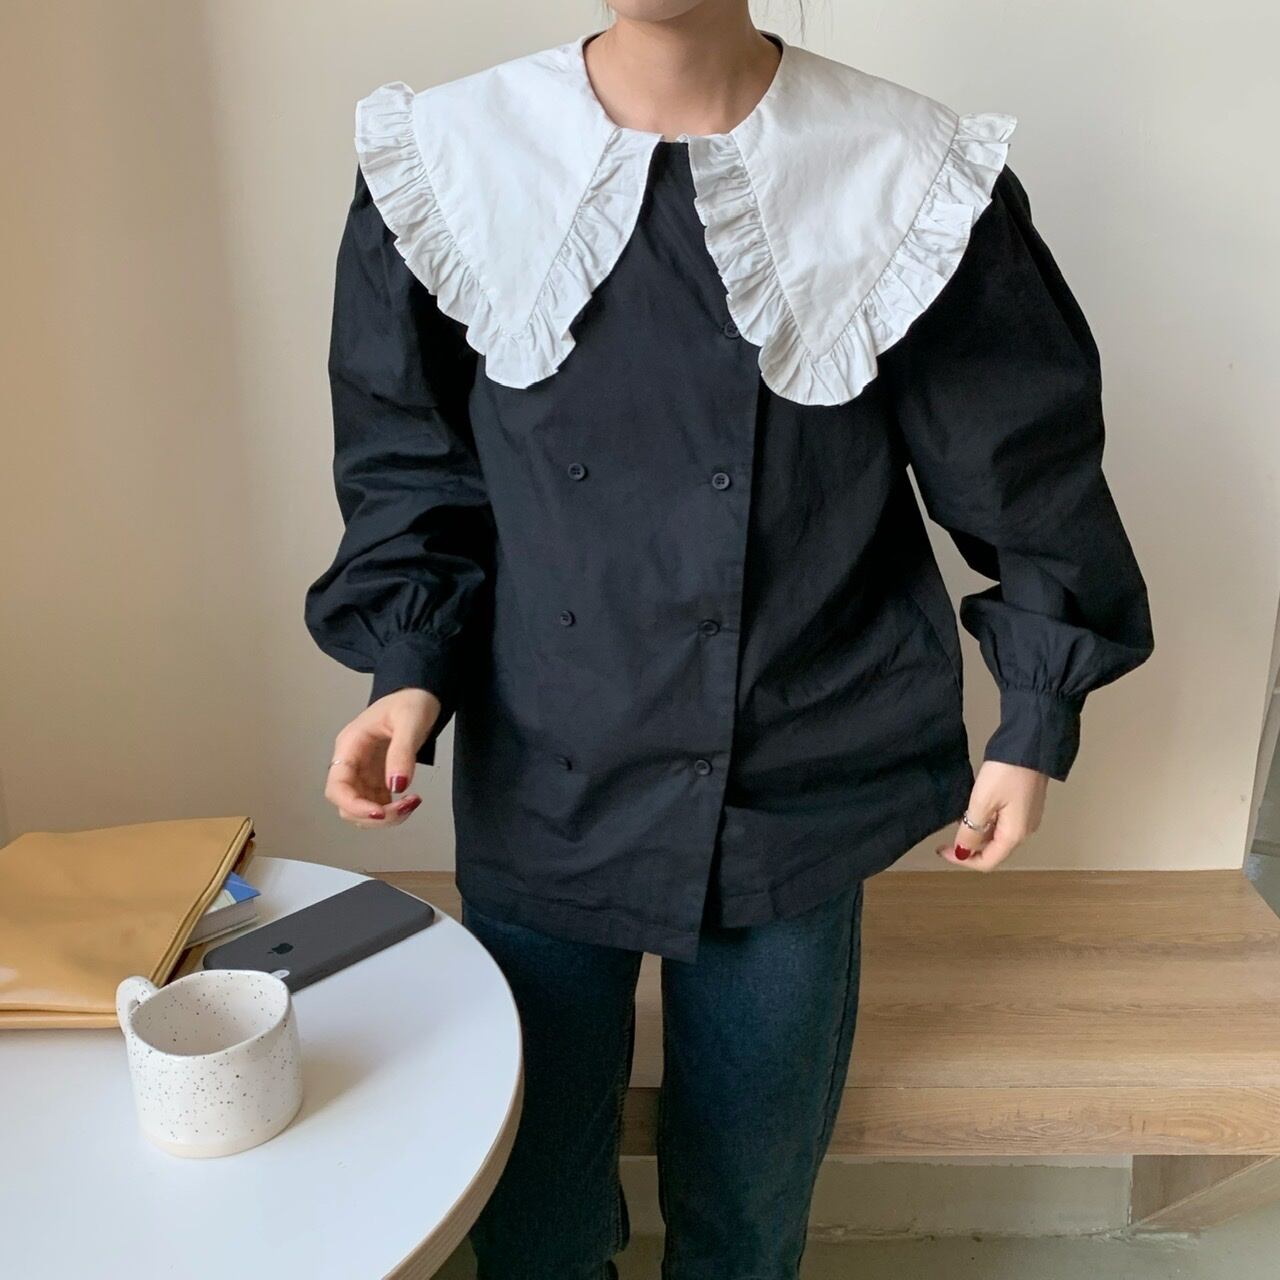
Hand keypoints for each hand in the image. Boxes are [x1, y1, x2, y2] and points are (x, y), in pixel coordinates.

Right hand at [323, 688, 440, 828]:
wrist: (419, 693)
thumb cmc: (411, 701)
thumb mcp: (410, 721)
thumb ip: (402, 752)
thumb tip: (397, 786)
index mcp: (350, 746)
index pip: (337, 786)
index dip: (353, 805)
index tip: (380, 812)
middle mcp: (352, 762)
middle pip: (347, 804)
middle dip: (374, 815)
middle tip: (407, 806)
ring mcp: (364, 772)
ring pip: (362, 808)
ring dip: (385, 817)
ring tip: (412, 802)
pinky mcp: (377, 777)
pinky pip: (377, 803)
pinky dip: (392, 811)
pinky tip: (410, 801)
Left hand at [936, 760, 1047, 871]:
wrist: (1031, 744)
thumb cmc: (1006, 773)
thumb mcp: (981, 802)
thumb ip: (971, 830)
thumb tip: (963, 852)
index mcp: (1014, 835)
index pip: (987, 862)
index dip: (962, 860)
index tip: (942, 849)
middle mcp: (1024, 831)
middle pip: (993, 850)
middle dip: (969, 847)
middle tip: (947, 836)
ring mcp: (1027, 817)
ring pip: (997, 836)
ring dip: (977, 833)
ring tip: (958, 820)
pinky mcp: (1026, 804)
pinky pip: (1003, 822)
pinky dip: (987, 822)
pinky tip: (974, 809)